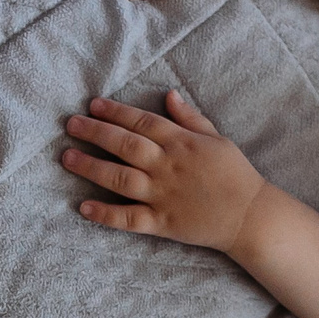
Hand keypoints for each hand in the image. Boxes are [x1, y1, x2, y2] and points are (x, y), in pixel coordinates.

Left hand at [61, 90, 268, 254]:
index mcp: (181, 142)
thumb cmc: (235, 174)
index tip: (92, 105)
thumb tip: (168, 94)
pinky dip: (106, 214)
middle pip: (125, 145)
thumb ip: (190, 118)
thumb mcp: (216, 138)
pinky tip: (84, 207)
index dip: (115, 112)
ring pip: (120, 178)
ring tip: (67, 158)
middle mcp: (167, 166)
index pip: (142, 121)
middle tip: (70, 125)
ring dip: (91, 167)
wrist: (251, 216)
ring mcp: (163, 195)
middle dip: (95, 133)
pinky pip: (129, 218)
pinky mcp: (162, 223)